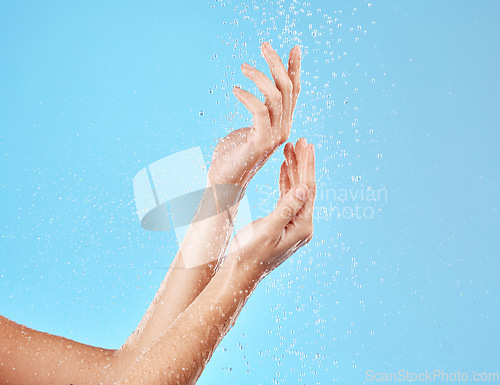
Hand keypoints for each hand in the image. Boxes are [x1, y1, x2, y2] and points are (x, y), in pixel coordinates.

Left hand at [208, 42, 301, 187]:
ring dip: (260, 77)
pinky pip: (260, 111)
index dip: (294, 69)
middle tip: (264, 45)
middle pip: (288, 89)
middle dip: (277, 63)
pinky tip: (235, 90)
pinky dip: (248, 96)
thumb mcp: (248, 126)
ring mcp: (274, 136)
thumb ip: (258, 112)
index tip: (294, 48)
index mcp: (282, 124)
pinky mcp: (260, 142)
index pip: (293, 91)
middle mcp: (283, 129)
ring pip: (277, 97)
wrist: (224, 182)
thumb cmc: (232, 154)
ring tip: (243, 67)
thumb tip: (255, 96)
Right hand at [227, 138, 315, 275]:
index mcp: (302, 227)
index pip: (307, 189)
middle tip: (302, 140)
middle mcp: (302, 225)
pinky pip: (288, 199)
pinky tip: (284, 168)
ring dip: (294, 170)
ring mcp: (294, 225)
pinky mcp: (285, 225)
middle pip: (305, 187)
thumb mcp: (268, 231)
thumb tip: (303, 187)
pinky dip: (286, 182)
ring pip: (296, 191)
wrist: (240, 274)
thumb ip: (285, 209)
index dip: (307, 166)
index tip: (307, 145)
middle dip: (303, 164)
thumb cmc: (249, 255)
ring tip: (291, 148)